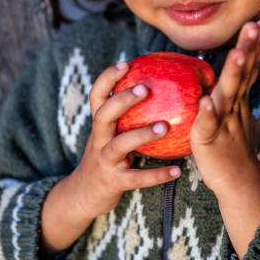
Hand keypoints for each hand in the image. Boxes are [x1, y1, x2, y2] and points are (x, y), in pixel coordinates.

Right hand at [69, 62, 180, 220]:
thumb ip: (129, 117)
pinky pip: (136, 178)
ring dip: (141, 134)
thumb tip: (162, 89)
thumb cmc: (107, 157)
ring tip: (165, 127)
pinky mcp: (113, 182)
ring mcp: (104, 161)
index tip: (126, 63)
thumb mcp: (112, 134)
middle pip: (104, 114)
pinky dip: (156, 175)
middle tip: (146, 88)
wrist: (82, 195)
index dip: (108, 78)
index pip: (97, 96)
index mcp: (100, 125)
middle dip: (122, 100)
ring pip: (119, 144)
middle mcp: (98, 139)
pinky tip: (177, 170)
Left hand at [190, 19, 259, 198]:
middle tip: (256, 25)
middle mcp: (234, 106)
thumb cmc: (234, 148)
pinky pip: (208, 125)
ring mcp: (224, 122)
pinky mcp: (210, 140)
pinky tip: (206, 102)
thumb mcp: (235, 115)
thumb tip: (229, 77)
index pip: (249, 67)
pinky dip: (208, 113)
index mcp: (239, 99)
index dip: (256, 45)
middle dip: (249, 48)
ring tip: (237, 54)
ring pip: (228, 94)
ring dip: (233, 74)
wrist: (238, 183)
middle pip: (243, 74)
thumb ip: (232, 94)